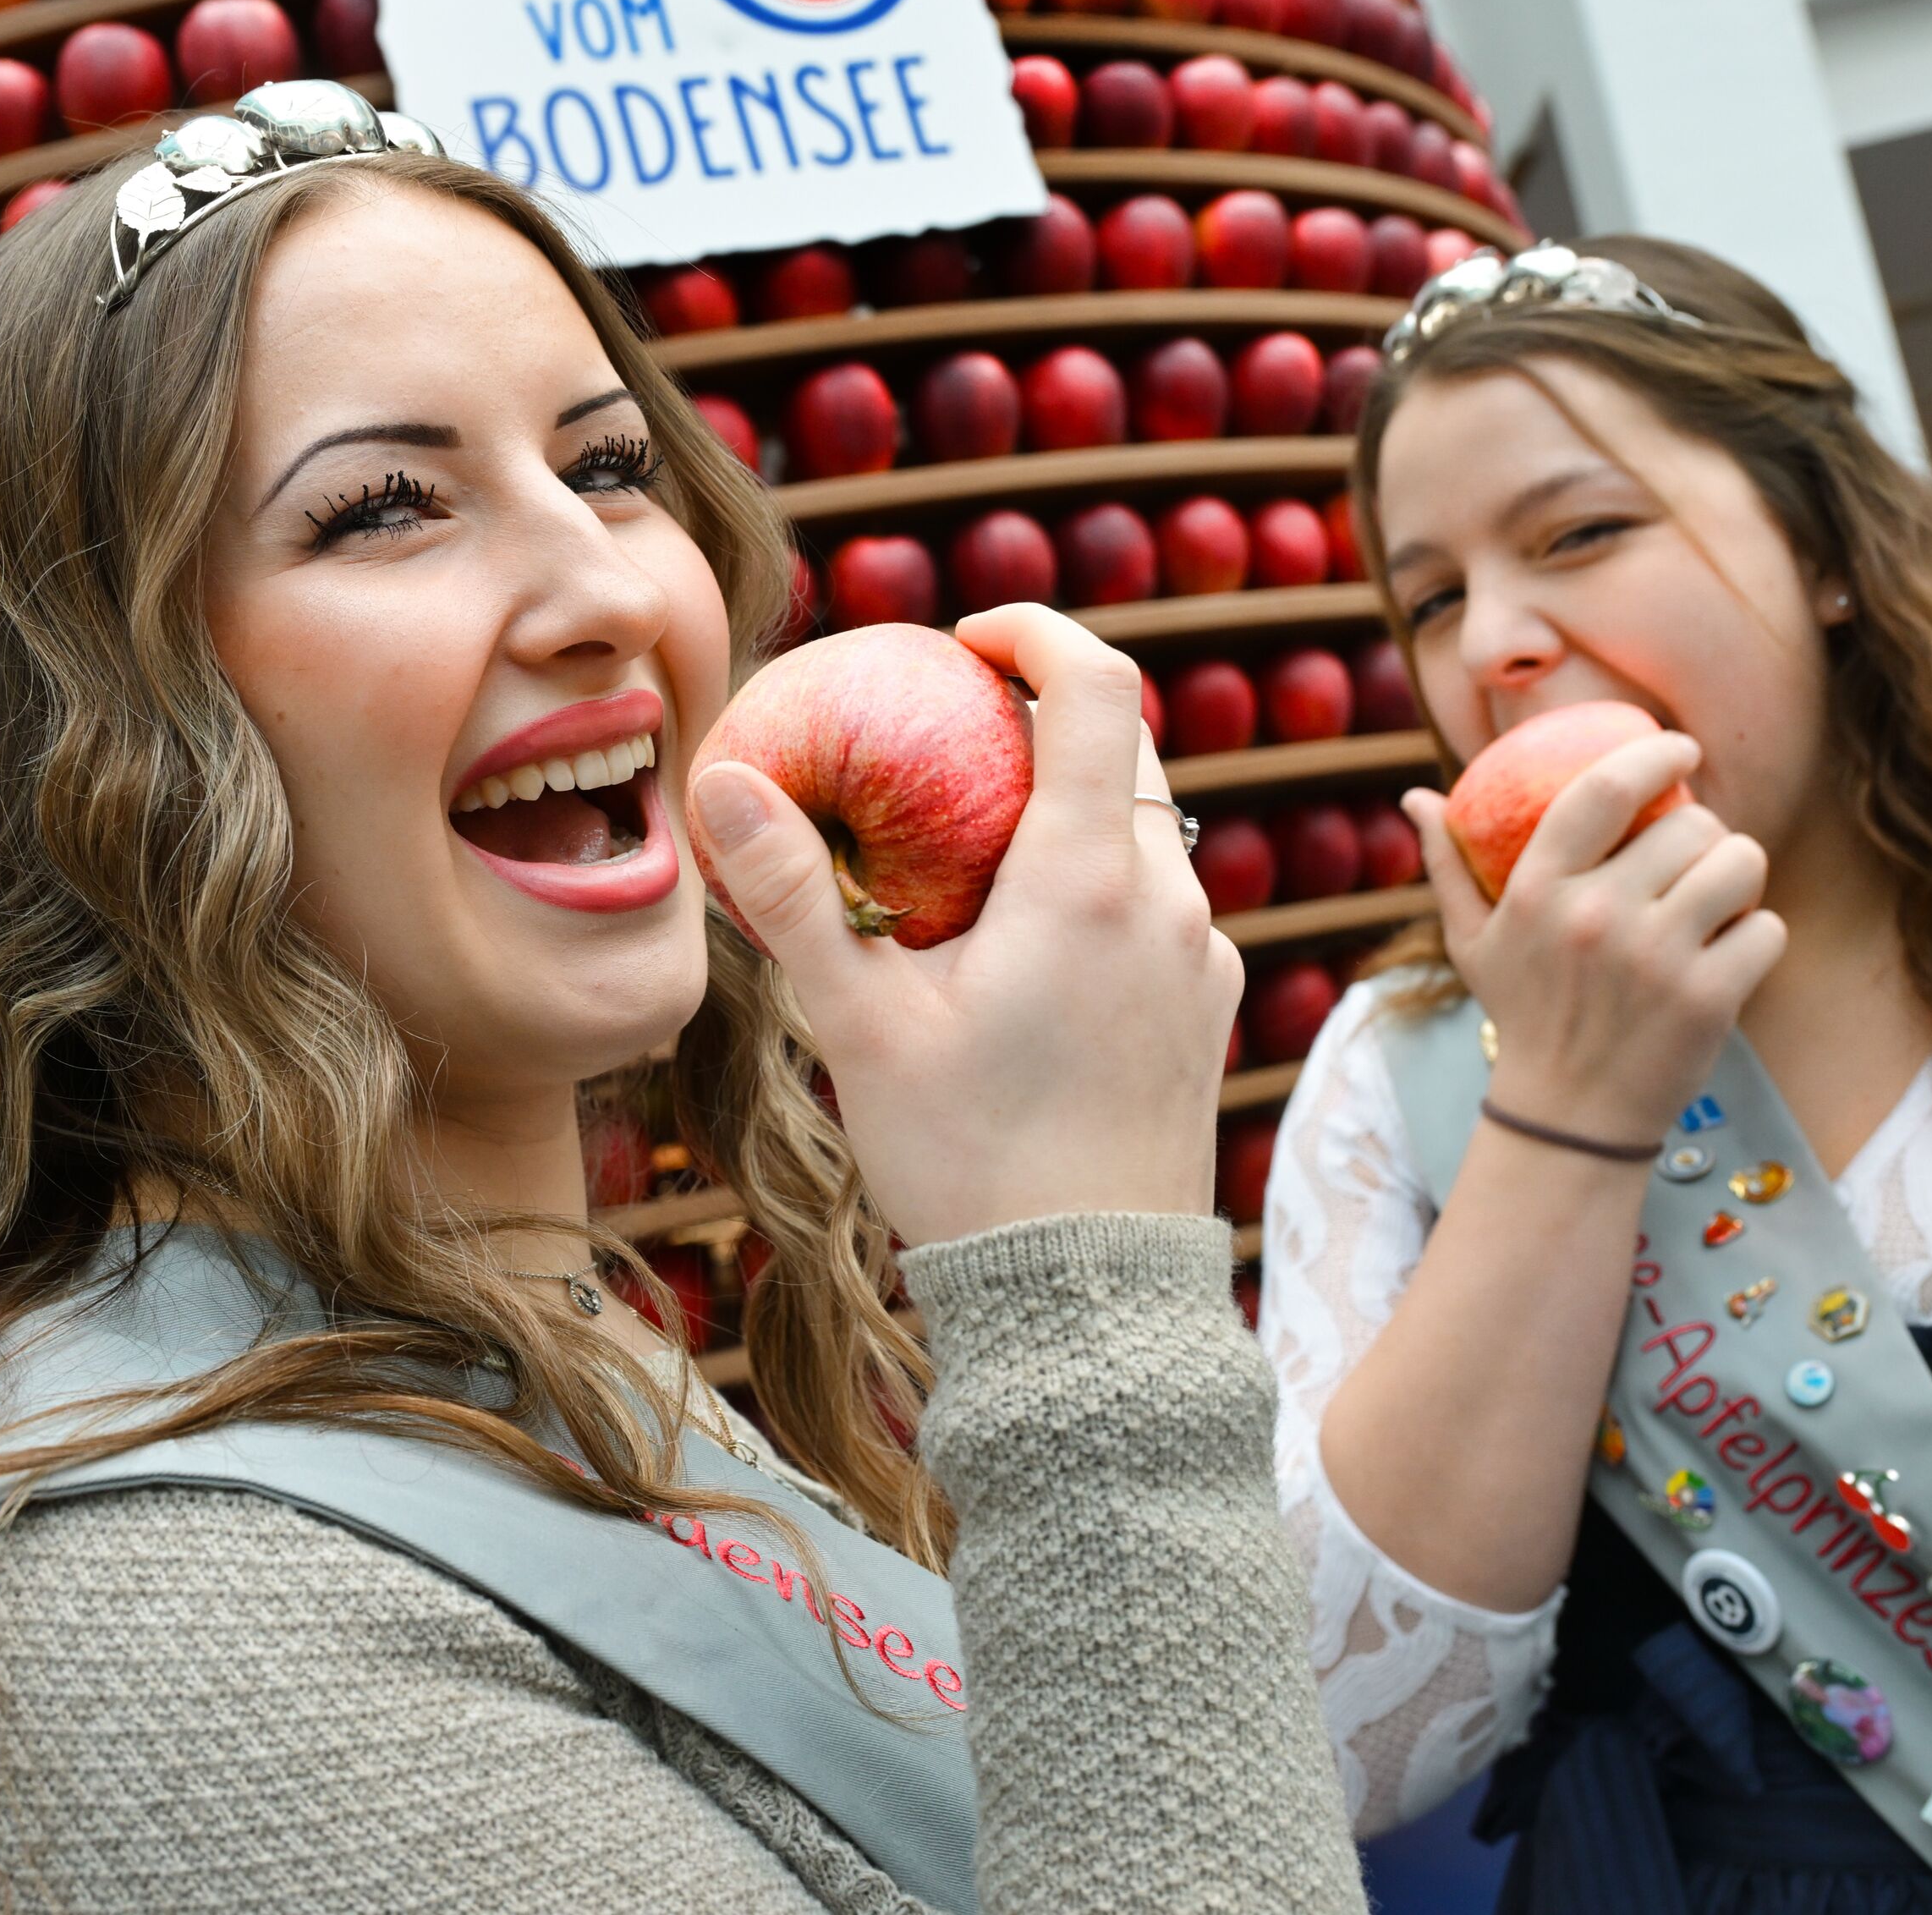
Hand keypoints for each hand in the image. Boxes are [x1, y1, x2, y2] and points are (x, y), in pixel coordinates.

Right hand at [690, 605, 1238, 1248]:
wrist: (1087, 1300)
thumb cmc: (968, 1161)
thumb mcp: (859, 1026)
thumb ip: (793, 895)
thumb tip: (720, 779)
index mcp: (1090, 878)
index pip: (1097, 684)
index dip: (1038, 631)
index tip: (969, 636)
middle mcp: (1170, 901)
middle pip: (1127, 747)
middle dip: (1045, 716)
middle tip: (952, 735)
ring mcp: (1204, 958)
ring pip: (1149, 830)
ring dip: (1072, 809)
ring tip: (975, 855)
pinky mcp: (1211, 1010)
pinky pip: (1162, 907)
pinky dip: (1101, 884)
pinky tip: (1026, 948)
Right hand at [1406, 732, 1782, 1150]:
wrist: (1569, 1117)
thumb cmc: (1525, 1016)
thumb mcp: (1473, 942)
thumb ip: (1447, 866)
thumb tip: (1416, 798)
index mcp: (1538, 891)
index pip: (1603, 788)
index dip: (1653, 753)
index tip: (1679, 747)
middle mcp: (1596, 916)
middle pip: (1693, 824)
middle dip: (1704, 834)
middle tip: (1692, 862)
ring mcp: (1656, 958)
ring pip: (1741, 863)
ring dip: (1739, 876)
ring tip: (1715, 900)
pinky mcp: (1709, 998)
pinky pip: (1767, 927)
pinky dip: (1757, 937)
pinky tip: (1728, 955)